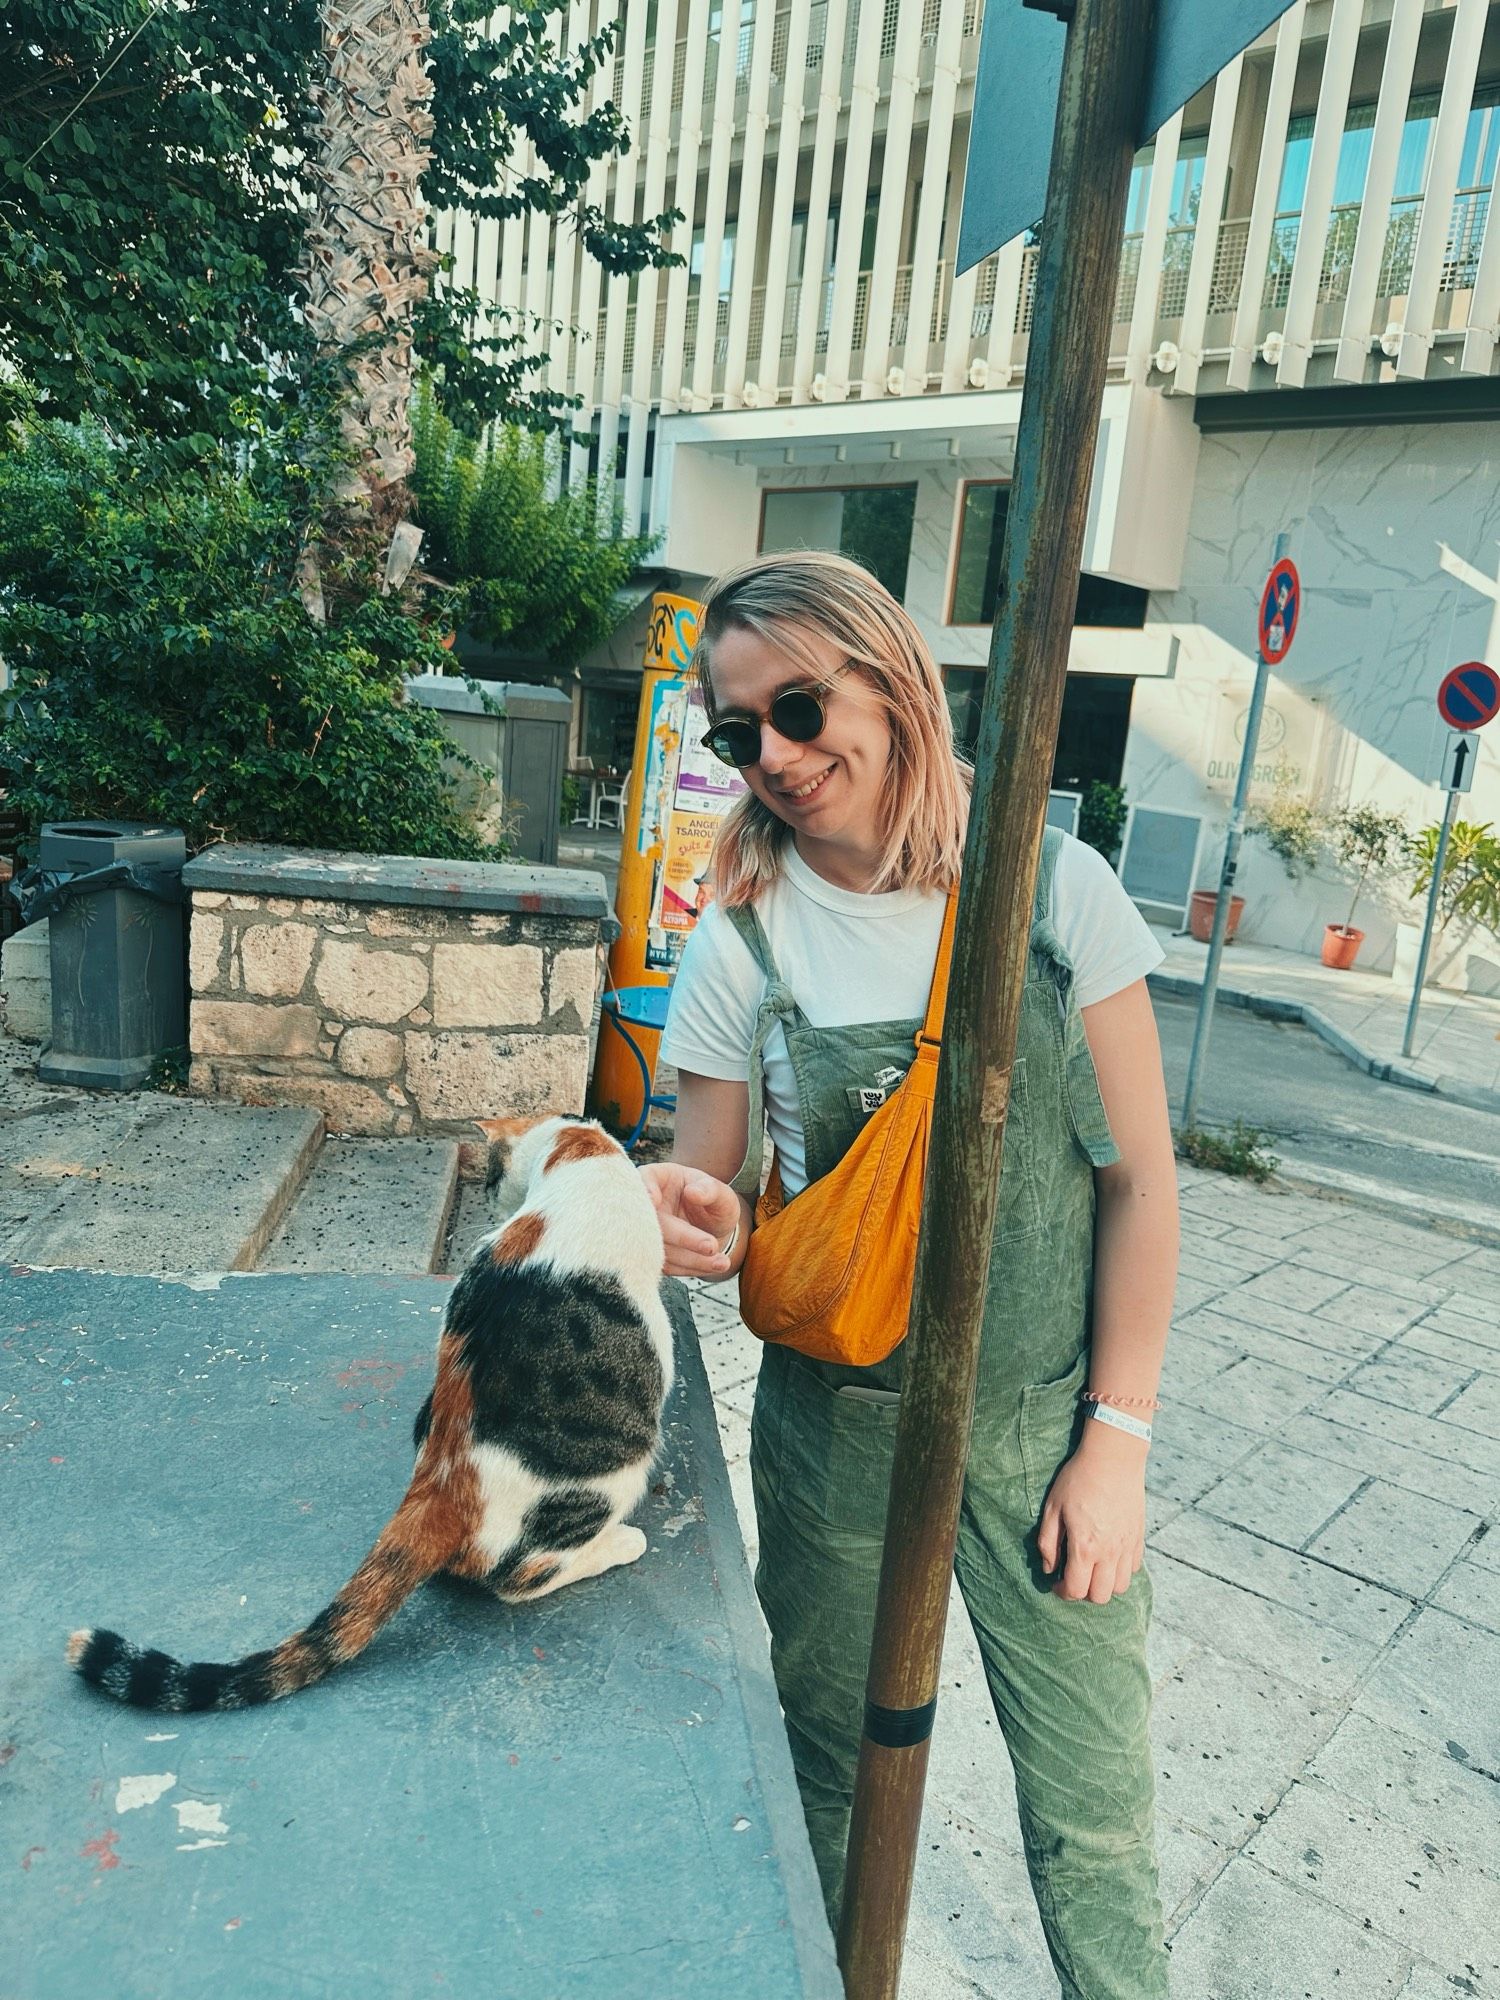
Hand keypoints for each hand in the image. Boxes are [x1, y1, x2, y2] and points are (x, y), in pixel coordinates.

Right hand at [638, 1162, 741, 1278]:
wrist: (712, 1226)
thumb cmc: (713, 1201)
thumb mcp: (720, 1192)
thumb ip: (710, 1190)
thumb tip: (693, 1192)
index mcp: (658, 1178)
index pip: (644, 1179)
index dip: (646, 1189)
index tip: (654, 1199)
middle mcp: (646, 1205)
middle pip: (653, 1222)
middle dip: (683, 1237)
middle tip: (712, 1246)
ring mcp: (645, 1232)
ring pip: (660, 1249)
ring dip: (692, 1258)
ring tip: (722, 1262)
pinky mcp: (651, 1255)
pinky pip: (668, 1266)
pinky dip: (692, 1267)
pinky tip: (715, 1265)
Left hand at [1036, 1422, 1146, 1603]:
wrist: (1113, 1458)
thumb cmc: (1078, 1479)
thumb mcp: (1052, 1508)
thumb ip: (1048, 1542)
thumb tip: (1049, 1568)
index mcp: (1085, 1547)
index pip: (1076, 1590)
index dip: (1062, 1592)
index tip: (1056, 1583)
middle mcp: (1109, 1552)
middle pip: (1101, 1596)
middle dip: (1084, 1592)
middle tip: (1074, 1576)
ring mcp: (1127, 1546)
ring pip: (1121, 1587)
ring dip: (1105, 1584)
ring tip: (1093, 1568)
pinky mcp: (1138, 1536)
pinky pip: (1134, 1568)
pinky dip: (1121, 1569)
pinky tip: (1109, 1555)